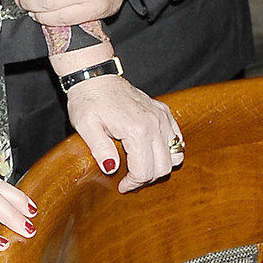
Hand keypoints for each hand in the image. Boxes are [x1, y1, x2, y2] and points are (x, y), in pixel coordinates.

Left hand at [64, 76, 183, 192]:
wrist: (95, 76)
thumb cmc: (88, 100)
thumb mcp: (86, 125)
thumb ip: (99, 148)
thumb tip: (111, 168)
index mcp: (136, 129)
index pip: (144, 170)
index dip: (133, 183)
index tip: (121, 186)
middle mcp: (155, 123)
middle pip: (163, 166)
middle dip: (146, 178)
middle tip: (129, 179)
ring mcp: (161, 116)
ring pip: (175, 155)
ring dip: (160, 166)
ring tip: (141, 166)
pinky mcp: (163, 111)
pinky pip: (177, 138)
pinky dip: (169, 150)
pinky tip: (152, 152)